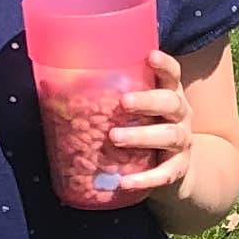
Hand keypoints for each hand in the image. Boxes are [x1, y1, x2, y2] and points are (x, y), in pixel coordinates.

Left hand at [97, 49, 195, 197]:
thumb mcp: (136, 110)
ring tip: (114, 137)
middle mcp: (180, 115)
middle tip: (123, 102)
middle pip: (171, 103)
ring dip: (142, 136)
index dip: (164, 64)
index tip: (150, 56)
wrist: (172, 168)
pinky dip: (145, 178)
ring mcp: (182, 142)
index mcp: (169, 94)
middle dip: (147, 101)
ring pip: (169, 136)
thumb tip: (56, 82)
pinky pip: (164, 174)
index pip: (172, 74)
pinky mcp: (179, 168)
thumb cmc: (145, 128)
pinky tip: (125, 182)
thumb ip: (112, 96)